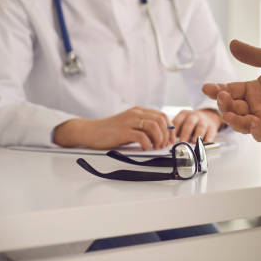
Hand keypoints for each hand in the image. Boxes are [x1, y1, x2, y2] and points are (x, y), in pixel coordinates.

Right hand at [53, 106, 174, 149]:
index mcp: (139, 111)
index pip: (162, 116)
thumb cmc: (110, 131)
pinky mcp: (122, 131)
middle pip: (160, 120)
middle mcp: (135, 114)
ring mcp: (129, 121)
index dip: (170, 128)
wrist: (90, 131)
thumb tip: (161, 137)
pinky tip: (145, 148)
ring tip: (156, 147)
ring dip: (159, 138)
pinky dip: (147, 143)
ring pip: (153, 126)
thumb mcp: (130, 126)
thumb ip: (143, 128)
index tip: (171, 139)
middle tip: (164, 145)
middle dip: (166, 134)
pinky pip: (141, 136)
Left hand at [172, 109, 222, 142]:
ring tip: (194, 143)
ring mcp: (204, 121)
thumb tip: (168, 143)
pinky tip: (205, 143)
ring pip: (201, 127)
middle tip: (182, 143)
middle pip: (189, 123)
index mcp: (184, 114)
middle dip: (185, 134)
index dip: (174, 132)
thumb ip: (175, 131)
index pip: (177, 122)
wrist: (209, 116)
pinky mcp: (212, 126)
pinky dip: (208, 138)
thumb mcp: (182, 122)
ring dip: (197, 135)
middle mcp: (194, 116)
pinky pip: (211, 132)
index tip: (171, 142)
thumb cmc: (191, 123)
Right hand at [202, 40, 260, 140]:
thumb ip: (254, 55)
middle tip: (222, 97)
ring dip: (235, 121)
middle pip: (233, 110)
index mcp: (253, 90)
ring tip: (230, 113)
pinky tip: (253, 122)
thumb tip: (232, 44)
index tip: (207, 87)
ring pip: (244, 125)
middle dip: (224, 106)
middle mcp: (257, 106)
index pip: (230, 91)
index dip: (217, 90)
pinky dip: (256, 131)